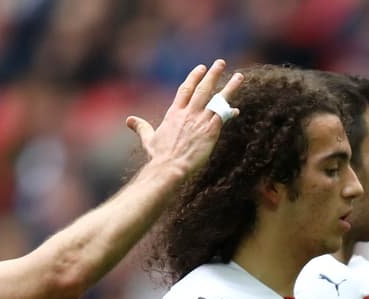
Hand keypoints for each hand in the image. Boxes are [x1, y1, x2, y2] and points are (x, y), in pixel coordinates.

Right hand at [128, 59, 243, 179]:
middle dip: (212, 74)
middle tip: (220, 63)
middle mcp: (188, 113)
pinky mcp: (211, 132)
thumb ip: (141, 127)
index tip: (201, 68)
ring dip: (229, 88)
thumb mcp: (148, 138)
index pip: (185, 89)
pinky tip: (236, 109)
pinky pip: (222, 118)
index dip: (194, 77)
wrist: (170, 166)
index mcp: (174, 112)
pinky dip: (229, 112)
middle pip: (203, 89)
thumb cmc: (159, 155)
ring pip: (218, 100)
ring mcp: (201, 121)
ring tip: (239, 77)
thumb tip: (129, 120)